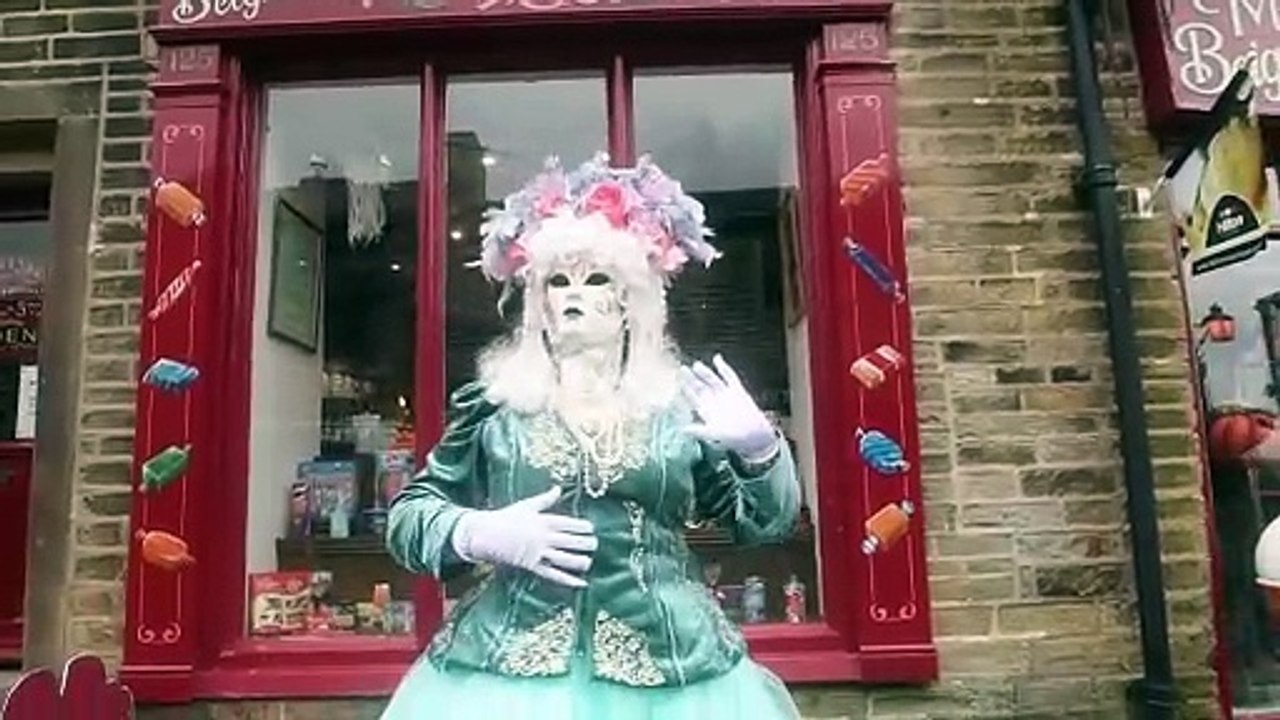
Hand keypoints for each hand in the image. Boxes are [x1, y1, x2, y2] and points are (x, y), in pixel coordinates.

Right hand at [450, 486, 596, 587]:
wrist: (485, 534)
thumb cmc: (505, 518)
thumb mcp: (526, 506)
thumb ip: (545, 499)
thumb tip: (558, 488)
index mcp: (543, 521)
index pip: (568, 524)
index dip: (582, 527)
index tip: (591, 528)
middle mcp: (544, 537)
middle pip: (570, 541)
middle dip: (585, 543)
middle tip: (595, 544)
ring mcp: (538, 552)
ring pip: (564, 559)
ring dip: (579, 561)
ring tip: (589, 561)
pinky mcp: (532, 566)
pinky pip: (552, 574)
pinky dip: (567, 579)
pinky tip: (581, 583)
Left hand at [680, 354, 779, 463]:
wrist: (754, 436)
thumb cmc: (733, 438)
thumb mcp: (714, 434)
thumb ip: (698, 431)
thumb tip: (682, 430)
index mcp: (706, 411)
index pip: (693, 398)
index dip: (685, 389)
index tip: (677, 381)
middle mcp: (714, 401)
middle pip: (700, 387)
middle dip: (691, 379)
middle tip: (682, 369)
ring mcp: (726, 395)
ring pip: (712, 380)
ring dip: (705, 372)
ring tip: (696, 365)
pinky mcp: (738, 391)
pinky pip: (729, 377)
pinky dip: (724, 368)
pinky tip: (717, 358)